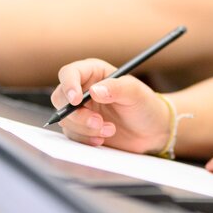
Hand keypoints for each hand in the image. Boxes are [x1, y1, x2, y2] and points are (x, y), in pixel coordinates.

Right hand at [52, 59, 170, 152]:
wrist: (152, 131)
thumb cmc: (146, 105)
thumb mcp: (136, 93)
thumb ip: (117, 88)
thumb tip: (94, 90)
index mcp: (94, 73)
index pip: (69, 73)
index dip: (68, 85)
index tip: (77, 100)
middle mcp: (83, 90)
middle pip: (60, 98)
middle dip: (77, 113)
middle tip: (98, 122)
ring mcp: (81, 110)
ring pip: (65, 119)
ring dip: (85, 128)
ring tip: (110, 130)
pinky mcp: (82, 129)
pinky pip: (72, 135)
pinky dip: (85, 139)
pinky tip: (102, 139)